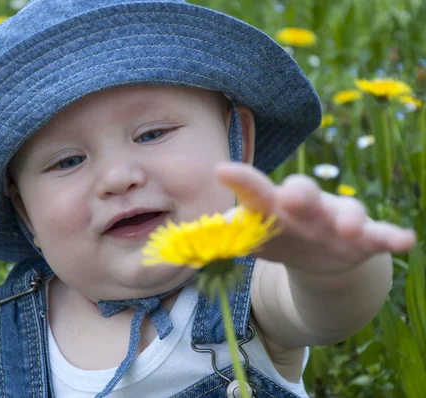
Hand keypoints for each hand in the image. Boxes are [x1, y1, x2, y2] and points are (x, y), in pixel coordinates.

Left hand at [215, 162, 416, 274]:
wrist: (317, 257)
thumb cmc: (278, 237)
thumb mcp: (254, 238)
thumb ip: (231, 237)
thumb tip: (195, 241)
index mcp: (273, 207)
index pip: (255, 192)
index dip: (241, 181)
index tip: (221, 171)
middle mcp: (306, 207)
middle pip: (303, 194)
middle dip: (299, 194)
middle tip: (290, 195)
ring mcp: (336, 220)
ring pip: (344, 210)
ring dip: (347, 217)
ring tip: (348, 226)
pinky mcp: (364, 238)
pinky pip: (380, 235)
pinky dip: (391, 236)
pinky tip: (405, 240)